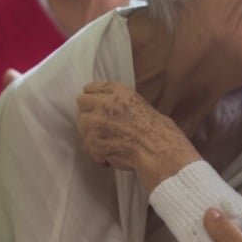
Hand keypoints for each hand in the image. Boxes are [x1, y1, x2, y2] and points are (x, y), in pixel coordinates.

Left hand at [76, 82, 198, 189]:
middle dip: (89, 112)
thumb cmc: (157, 131)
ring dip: (92, 134)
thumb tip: (102, 108)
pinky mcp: (93, 140)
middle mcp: (106, 102)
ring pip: (82, 124)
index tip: (94, 105)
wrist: (160, 150)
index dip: (92, 97)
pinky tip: (113, 154)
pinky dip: (98, 153)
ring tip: (109, 142)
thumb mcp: (138, 104)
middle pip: (82, 101)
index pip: (91, 87)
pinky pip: (87, 145)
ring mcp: (98, 121)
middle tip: (100, 125)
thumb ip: (118, 102)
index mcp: (119, 91)